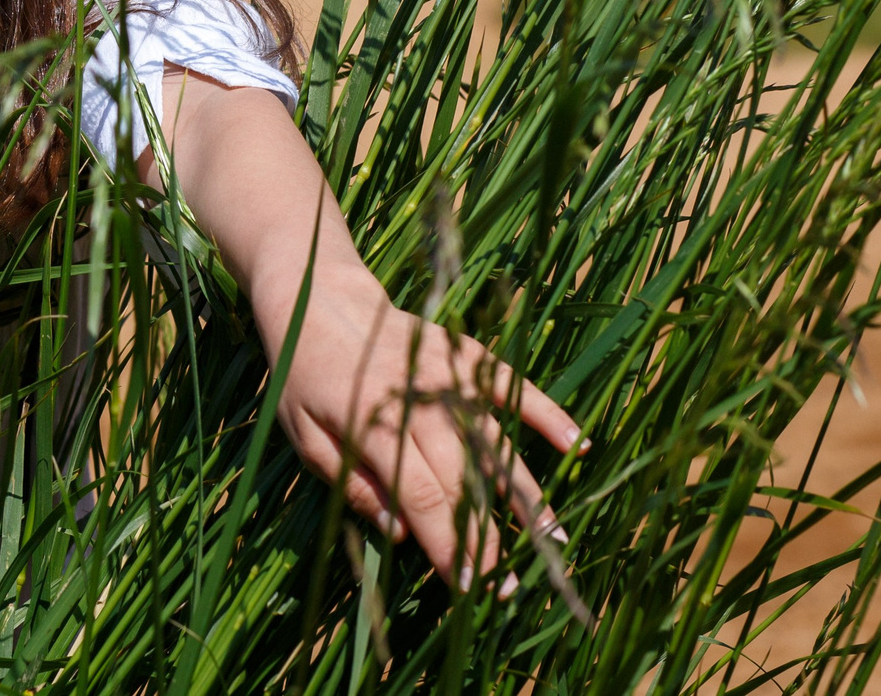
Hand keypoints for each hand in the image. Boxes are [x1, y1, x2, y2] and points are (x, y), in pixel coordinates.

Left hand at [258, 261, 580, 593]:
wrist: (317, 294)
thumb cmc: (304, 373)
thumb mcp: (304, 435)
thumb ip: (352, 484)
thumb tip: (401, 533)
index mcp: (372, 422)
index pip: (420, 495)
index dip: (447, 543)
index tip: (468, 586)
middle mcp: (417, 398)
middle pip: (462, 477)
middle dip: (486, 536)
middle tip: (508, 586)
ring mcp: (445, 374)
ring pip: (494, 440)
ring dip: (525, 492)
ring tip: (553, 538)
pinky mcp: (464, 353)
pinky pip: (510, 384)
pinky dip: (545, 411)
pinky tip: (576, 444)